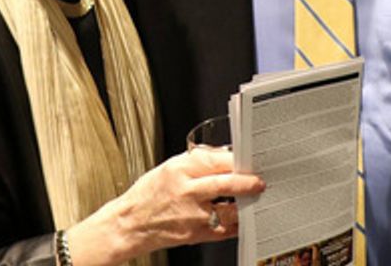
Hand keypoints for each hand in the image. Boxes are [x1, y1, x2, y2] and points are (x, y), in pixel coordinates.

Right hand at [66, 147, 264, 265]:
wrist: (130, 224)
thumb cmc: (148, 195)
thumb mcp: (168, 168)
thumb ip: (196, 162)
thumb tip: (224, 156)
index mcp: (178, 170)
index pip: (215, 160)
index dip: (236, 160)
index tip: (247, 159)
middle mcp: (186, 191)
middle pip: (225, 183)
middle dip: (247, 182)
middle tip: (259, 181)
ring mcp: (192, 215)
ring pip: (229, 209)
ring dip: (244, 204)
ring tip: (252, 199)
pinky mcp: (196, 234)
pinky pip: (225, 229)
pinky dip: (235, 224)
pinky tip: (240, 218)